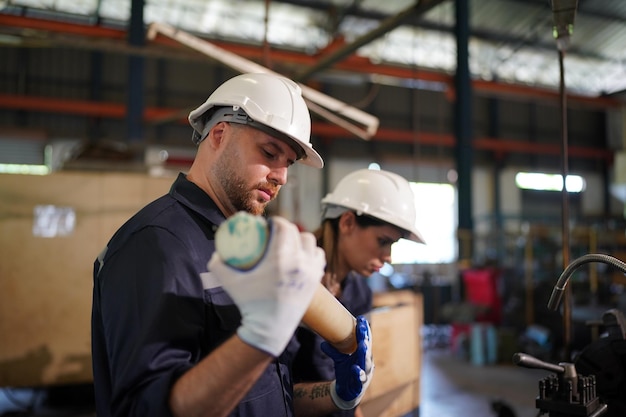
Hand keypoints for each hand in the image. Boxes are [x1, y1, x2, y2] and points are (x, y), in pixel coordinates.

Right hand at [208, 216, 324, 356]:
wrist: (270, 329)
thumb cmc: (250, 304)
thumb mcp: (230, 283)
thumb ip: (218, 265)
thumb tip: (217, 252)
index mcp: (280, 259)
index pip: (284, 227)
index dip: (277, 221)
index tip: (269, 223)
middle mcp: (299, 262)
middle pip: (297, 232)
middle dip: (287, 228)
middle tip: (277, 232)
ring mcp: (310, 271)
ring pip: (311, 242)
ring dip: (301, 239)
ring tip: (291, 242)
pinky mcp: (316, 280)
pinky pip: (319, 257)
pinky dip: (312, 252)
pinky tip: (304, 254)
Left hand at [322, 316, 373, 409]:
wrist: (347, 392)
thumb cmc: (347, 372)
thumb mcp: (339, 359)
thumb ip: (333, 351)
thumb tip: (322, 343)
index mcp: (363, 355)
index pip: (365, 340)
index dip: (364, 331)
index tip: (361, 319)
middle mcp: (366, 363)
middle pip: (367, 349)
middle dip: (365, 338)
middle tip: (362, 328)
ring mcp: (364, 374)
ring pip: (366, 363)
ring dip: (364, 353)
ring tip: (362, 344)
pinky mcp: (360, 384)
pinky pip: (360, 378)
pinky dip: (358, 373)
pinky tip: (355, 368)